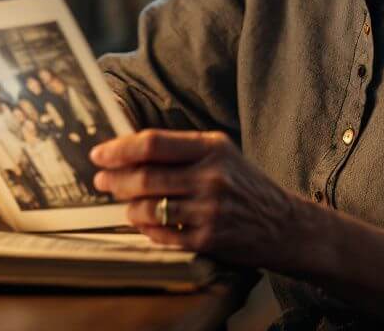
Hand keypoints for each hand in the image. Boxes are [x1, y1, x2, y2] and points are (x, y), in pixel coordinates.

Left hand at [90, 129, 296, 266]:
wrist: (283, 224)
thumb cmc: (245, 183)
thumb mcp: (222, 152)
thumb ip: (182, 149)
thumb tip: (133, 149)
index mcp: (211, 147)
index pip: (154, 143)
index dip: (120, 148)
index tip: (100, 153)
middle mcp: (210, 176)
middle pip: (146, 177)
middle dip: (115, 179)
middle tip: (101, 179)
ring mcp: (209, 210)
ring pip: (150, 208)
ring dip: (128, 206)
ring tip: (123, 203)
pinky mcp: (208, 239)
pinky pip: (163, 235)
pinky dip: (146, 229)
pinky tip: (142, 223)